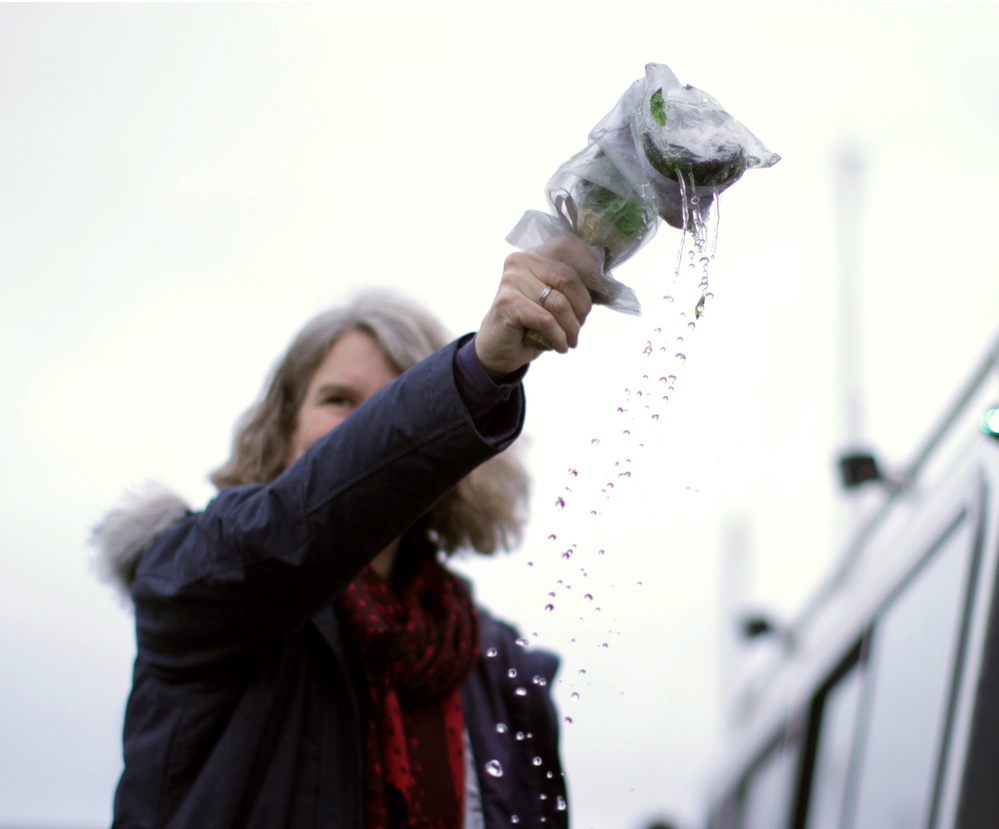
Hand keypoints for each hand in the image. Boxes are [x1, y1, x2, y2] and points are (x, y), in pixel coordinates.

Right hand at [475, 234, 596, 378]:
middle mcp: (520, 262)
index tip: (592, 303)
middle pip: (569, 280)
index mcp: (533, 256)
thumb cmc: (528, 325)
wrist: (497, 349)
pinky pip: (546, 321)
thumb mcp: (552, 301)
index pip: (570, 255)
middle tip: (578, 329)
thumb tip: (605, 286)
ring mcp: (511, 281)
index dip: (589, 274)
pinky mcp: (507, 304)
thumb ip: (569, 288)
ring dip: (571, 329)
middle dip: (581, 309)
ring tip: (570, 341)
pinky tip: (560, 347)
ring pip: (560, 304)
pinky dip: (558, 337)